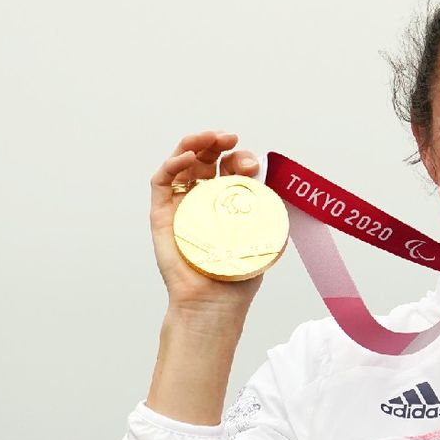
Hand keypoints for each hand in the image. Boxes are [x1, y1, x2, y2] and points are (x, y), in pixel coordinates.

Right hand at [149, 130, 263, 323]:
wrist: (214, 302)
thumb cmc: (238, 276)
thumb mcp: (263, 236)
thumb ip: (269, 209)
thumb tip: (278, 182)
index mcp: (228, 203)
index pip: (230, 170)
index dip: (240, 159)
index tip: (252, 163)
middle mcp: (203, 200)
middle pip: (206, 160)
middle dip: (217, 143)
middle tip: (230, 137)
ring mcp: (181, 205)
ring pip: (182, 163)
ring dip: (194, 144)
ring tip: (210, 137)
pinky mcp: (162, 215)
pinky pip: (162, 182)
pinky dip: (172, 164)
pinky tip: (187, 157)